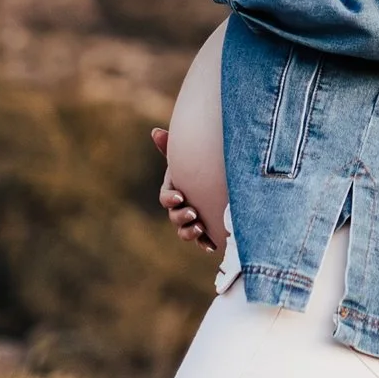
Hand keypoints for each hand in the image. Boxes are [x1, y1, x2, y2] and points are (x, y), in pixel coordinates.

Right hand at [151, 126, 215, 251]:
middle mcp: (181, 208)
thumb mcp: (188, 156)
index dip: (170, 199)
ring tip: (201, 227)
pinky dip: (204, 244)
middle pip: (174, 217)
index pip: (166, 198)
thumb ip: (173, 146)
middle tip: (194, 213)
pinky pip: (202, 242)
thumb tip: (155, 132)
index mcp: (174, 190)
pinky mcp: (206, 232)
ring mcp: (192, 221)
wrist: (222, 179)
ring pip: (184, 232)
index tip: (180, 196)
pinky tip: (211, 245)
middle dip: (182, 217)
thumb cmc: (201, 164)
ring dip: (190, 232)